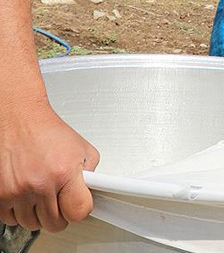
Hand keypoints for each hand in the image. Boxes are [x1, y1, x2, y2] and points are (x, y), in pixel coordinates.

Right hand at [0, 99, 99, 232]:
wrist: (18, 120)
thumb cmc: (47, 132)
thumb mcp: (82, 149)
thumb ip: (91, 175)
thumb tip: (92, 194)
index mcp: (63, 172)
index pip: (79, 212)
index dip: (80, 210)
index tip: (78, 204)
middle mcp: (39, 184)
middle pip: (55, 223)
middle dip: (60, 213)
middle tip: (59, 198)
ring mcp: (16, 191)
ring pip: (32, 224)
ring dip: (38, 212)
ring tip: (42, 192)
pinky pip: (11, 219)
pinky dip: (19, 211)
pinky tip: (25, 194)